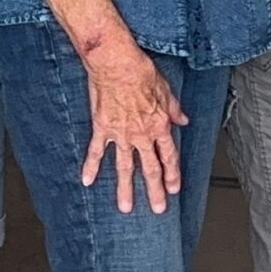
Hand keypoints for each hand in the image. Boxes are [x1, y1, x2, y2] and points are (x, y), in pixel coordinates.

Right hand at [80, 42, 188, 214]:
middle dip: (154, 191)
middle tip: (157, 208)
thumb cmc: (140, 71)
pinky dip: (91, 167)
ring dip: (125, 189)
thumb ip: (174, 109)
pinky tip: (87, 181)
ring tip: (125, 207)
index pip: (169, 156)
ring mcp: (120, 134)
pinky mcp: (102, 128)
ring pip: (124, 167)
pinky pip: (96, 152)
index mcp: (159, 125)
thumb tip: (183, 119)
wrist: (116, 63)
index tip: (173, 188)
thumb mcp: (166, 90)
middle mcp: (141, 134)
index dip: (172, 174)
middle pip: (150, 168)